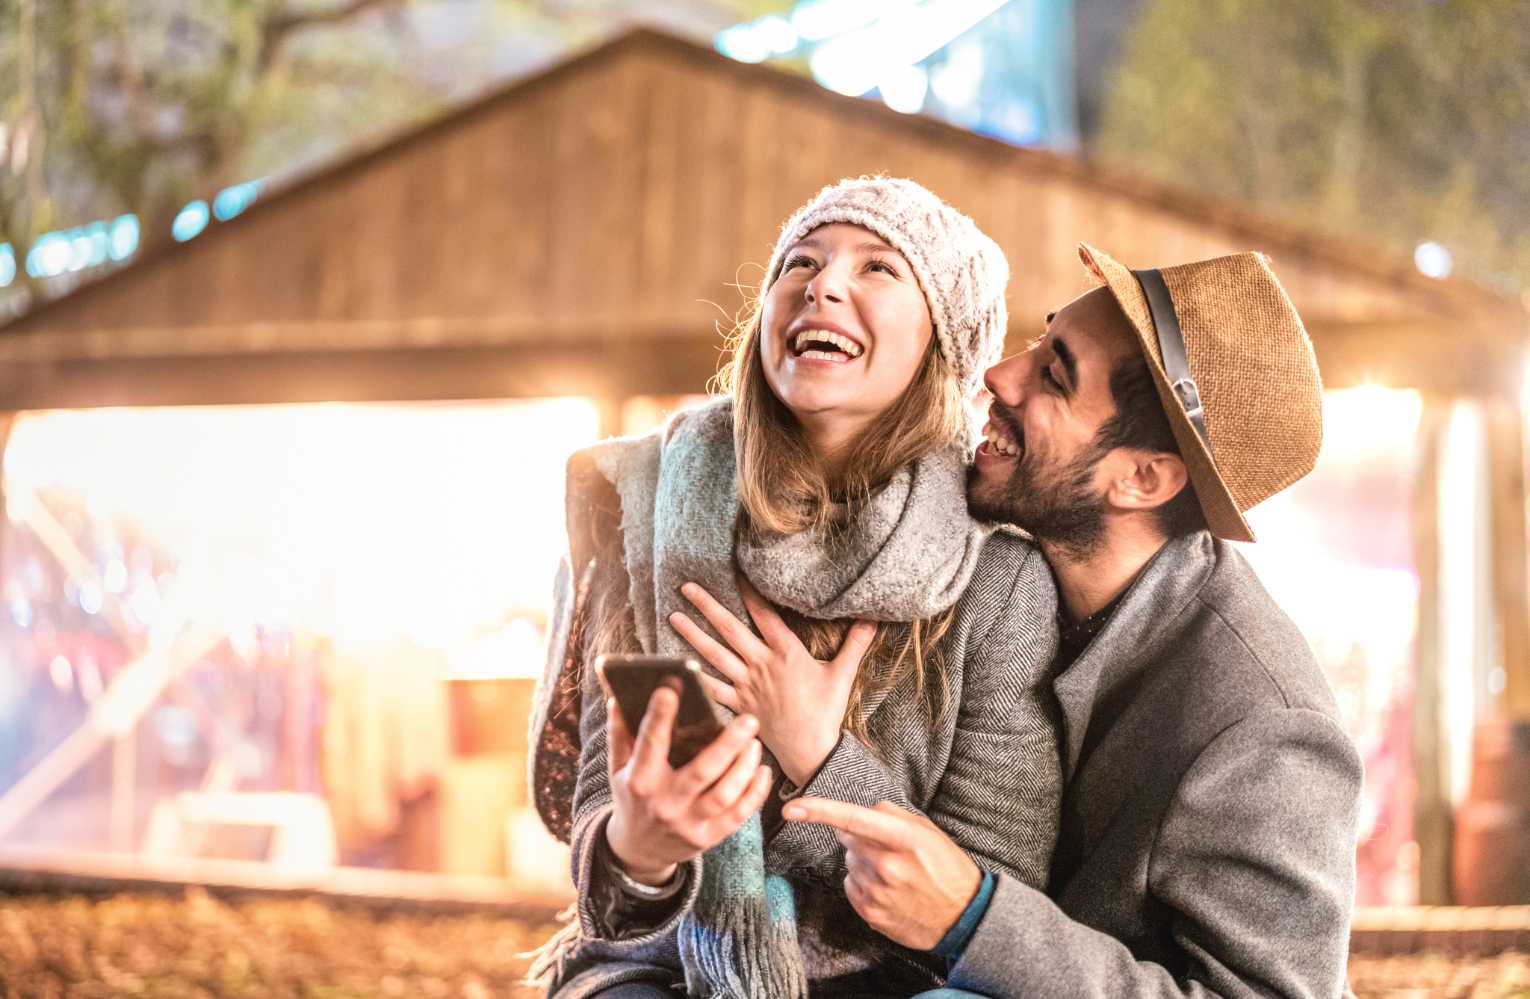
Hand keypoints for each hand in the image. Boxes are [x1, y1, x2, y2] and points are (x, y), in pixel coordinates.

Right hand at [604, 685, 773, 884]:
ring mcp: (689, 823)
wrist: (639, 851)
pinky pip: (738, 815)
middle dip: (728, 744)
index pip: (650, 744)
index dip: (659, 715)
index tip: (671, 686)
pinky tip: (762, 771)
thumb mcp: (618, 768)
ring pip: (725, 794)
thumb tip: (618, 698)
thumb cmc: (632, 797)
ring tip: (755, 743)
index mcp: (639, 781)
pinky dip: (755, 793)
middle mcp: (665, 803)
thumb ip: (620, 734)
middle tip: (749, 719)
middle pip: (702, 771)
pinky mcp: (708, 837)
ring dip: (744, 767)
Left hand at [668, 577, 876, 787]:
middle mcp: (761, 664)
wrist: (811, 751)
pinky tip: (675, 666)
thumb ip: (855, 644)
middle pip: (729, 629)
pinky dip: (692, 676)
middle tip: (686, 587)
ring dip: (691, 635)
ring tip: (672, 616)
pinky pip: (710, 688)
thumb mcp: (842, 674)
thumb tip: (874, 618)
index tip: (733, 572)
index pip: (764, 614)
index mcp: (786, 652)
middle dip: (706, 606)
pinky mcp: (737, 704)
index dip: (748, 592)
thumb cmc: (826, 712)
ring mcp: (746, 685)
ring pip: (713, 655)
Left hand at [781, 797, 980, 950]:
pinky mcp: (871, 913)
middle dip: (859, 837)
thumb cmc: (946, 867)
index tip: (792, 808)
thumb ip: (891, 814)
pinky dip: (862, 883)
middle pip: (848, 839)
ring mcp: (877, 892)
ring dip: (863, 863)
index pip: (853, 819)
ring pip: (849, 863)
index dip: (819, 811)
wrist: (964, 916)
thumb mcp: (927, 831)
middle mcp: (887, 865)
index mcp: (903, 839)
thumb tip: (862, 810)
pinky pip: (850, 886)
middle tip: (887, 848)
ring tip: (895, 873)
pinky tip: (888, 889)